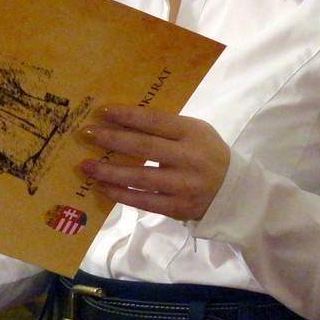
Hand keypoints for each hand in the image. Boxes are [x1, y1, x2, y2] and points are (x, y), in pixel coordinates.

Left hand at [80, 105, 230, 221]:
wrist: (234, 190)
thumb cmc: (206, 153)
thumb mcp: (194, 132)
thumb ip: (165, 127)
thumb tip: (121, 122)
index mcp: (193, 132)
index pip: (155, 121)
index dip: (127, 115)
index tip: (102, 112)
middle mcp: (189, 157)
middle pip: (144, 147)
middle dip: (111, 139)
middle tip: (86, 134)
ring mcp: (184, 185)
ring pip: (140, 177)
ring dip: (109, 171)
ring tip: (85, 166)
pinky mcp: (178, 207)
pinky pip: (143, 201)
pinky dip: (120, 194)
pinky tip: (102, 188)